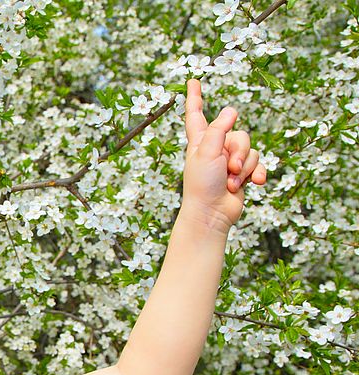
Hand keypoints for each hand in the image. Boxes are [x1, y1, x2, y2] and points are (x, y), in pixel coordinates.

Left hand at [182, 78, 266, 234]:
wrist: (211, 214)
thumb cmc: (202, 185)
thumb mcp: (207, 152)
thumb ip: (219, 129)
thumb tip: (231, 111)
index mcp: (200, 141)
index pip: (196, 114)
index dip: (194, 98)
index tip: (193, 82)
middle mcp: (215, 148)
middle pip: (239, 134)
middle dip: (239, 152)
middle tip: (228, 169)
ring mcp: (230, 161)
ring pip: (251, 150)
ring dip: (244, 168)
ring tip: (231, 182)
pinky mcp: (242, 174)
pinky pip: (259, 164)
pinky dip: (257, 174)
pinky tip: (253, 184)